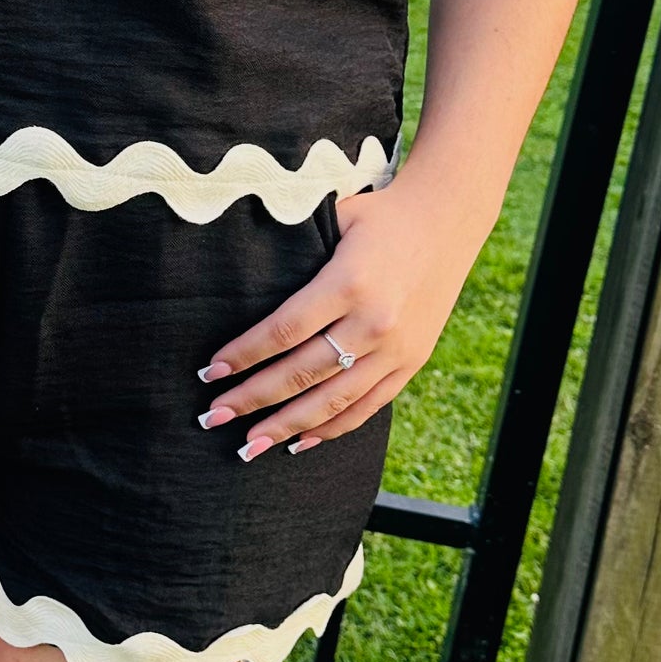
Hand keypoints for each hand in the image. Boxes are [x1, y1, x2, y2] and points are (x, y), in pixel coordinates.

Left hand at [193, 179, 483, 459]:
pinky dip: (331, 428)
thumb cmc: (380, 215)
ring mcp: (396, 348)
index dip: (244, 355)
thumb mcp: (336, 218)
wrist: (450, 220)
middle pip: (301, 373)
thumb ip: (295, 250)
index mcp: (348, 283)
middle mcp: (373, 322)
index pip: (283, 331)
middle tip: (213, 416)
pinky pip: (367, 406)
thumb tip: (239, 275)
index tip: (210, 373)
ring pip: (332, 401)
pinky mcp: (412, 362)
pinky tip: (297, 442)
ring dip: (286, 426)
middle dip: (252, 399)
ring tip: (248, 446)